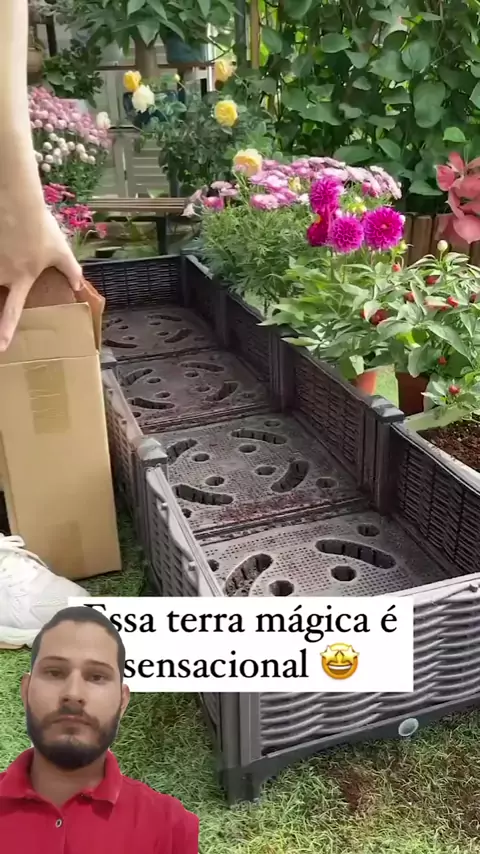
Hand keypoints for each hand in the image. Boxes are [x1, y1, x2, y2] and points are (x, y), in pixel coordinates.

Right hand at [0, 197, 82, 350]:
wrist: (17, 202)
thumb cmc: (40, 227)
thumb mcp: (60, 250)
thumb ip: (71, 270)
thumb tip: (79, 286)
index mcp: (21, 278)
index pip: (12, 310)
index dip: (6, 330)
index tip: (1, 347)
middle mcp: (1, 273)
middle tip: (5, 301)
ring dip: (0, 266)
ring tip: (7, 257)